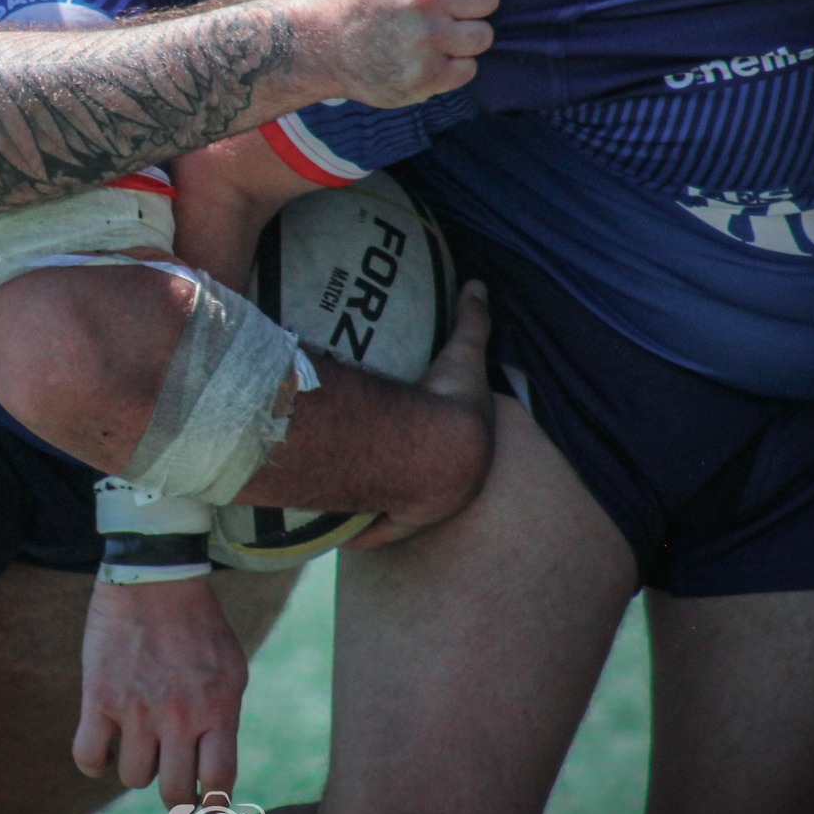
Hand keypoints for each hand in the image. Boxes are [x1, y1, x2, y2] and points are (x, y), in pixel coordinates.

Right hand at [72, 575, 247, 807]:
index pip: (218, 783)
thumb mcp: (231, 670)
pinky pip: (88, 758)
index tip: (205, 803)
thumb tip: (215, 770)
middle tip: (172, 786)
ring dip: (137, 766)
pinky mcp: (100, 697)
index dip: (212, 803)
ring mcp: (137, 709)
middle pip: (173, 794)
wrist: (155, 578)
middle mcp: (179, 715)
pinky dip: (94, 763)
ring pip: (133, 778)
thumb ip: (224, 719)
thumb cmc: (199, 624)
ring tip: (140, 742)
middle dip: (175, 799)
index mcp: (218, 708)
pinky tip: (104, 747)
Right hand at [292, 0, 497, 108]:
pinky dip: (449, 67)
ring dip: (461, 38)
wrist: (315, 42)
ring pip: (482, 35)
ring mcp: (424, 39)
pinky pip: (467, 69)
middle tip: (435, 9)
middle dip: (468, 3)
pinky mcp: (423, 76)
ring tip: (429, 35)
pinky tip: (421, 58)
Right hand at [347, 280, 494, 548]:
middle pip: (417, 488)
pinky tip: (336, 525)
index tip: (414, 439)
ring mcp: (411, 510)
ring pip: (390, 510)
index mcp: (460, 456)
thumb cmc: (451, 402)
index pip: (449, 456)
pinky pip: (365, 531)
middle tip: (372, 459)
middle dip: (402, 481)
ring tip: (347, 481)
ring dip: (374, 504)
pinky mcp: (381, 524)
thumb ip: (472, 320)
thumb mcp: (464, 353)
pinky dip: (353, 529)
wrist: (429, 450)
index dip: (432, 449)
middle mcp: (440, 491)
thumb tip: (476, 283)